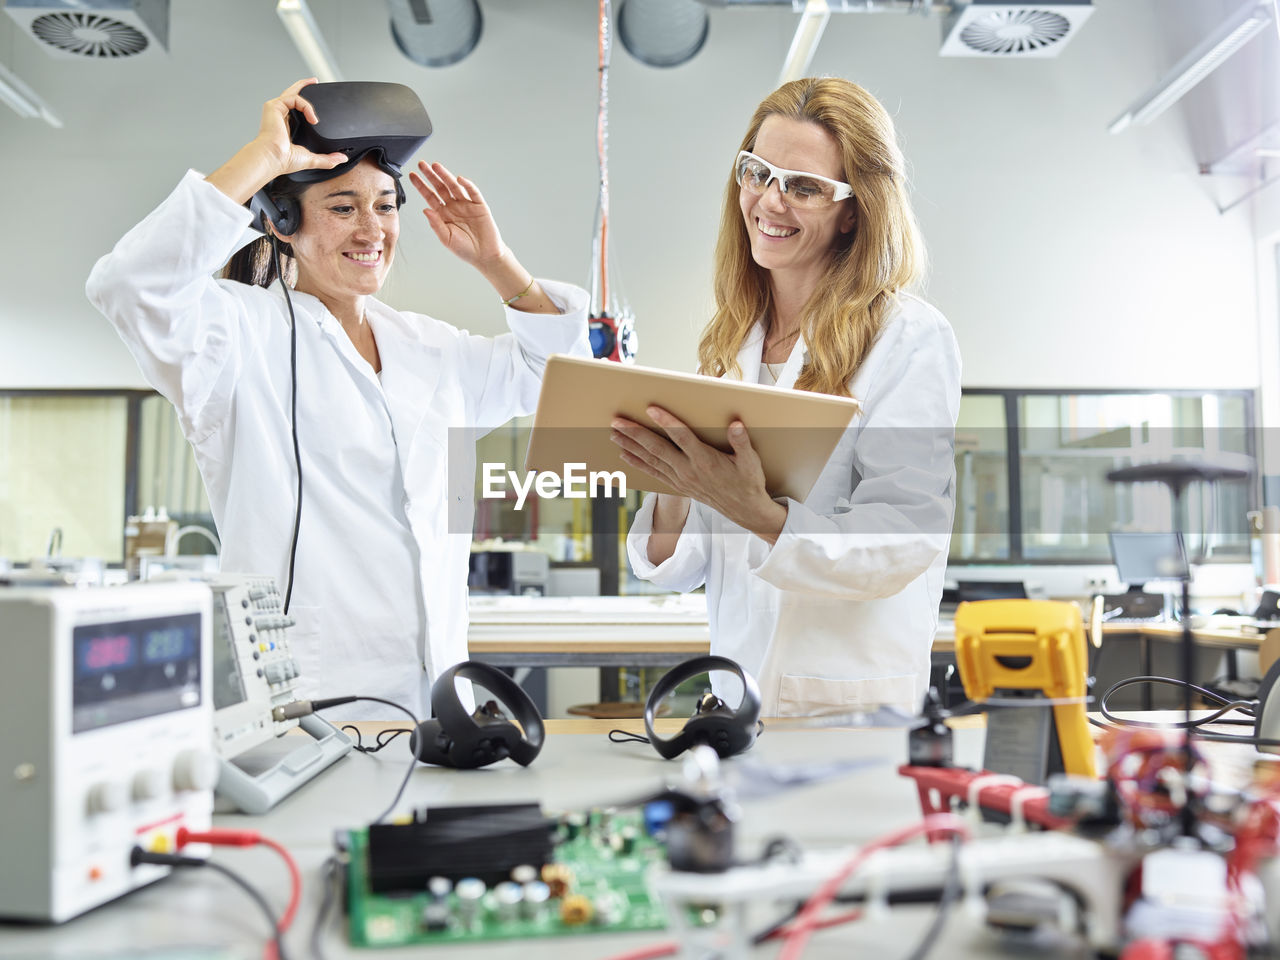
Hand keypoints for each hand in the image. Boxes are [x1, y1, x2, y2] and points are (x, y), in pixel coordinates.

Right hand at [253, 78, 347, 178]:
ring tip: (316, 101)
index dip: (305, 103)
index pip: (295, 108)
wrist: (273, 157)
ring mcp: (276, 109)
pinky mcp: (274, 106)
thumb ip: (327, 159)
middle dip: (303, 85)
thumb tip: (341, 159)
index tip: (316, 101)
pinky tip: (313, 119)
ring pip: (293, 93)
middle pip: (292, 94)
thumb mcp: (311, 158)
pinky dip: (306, 106)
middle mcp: (279, 115)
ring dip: (306, 91)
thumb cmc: (284, 160)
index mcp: (285, 126)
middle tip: (315, 81)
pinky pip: (294, 98)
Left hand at [409, 161, 506, 267]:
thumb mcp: (446, 239)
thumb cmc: (465, 249)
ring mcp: (466, 205)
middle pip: (440, 187)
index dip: (421, 186)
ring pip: (454, 186)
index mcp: (443, 214)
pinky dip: (467, 185)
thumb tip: (425, 209)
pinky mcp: (479, 206)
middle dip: (431, 176)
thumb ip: (436, 224)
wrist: (485, 256)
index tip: (412, 175)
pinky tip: (459, 179)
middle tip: (422, 164)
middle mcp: (453, 206)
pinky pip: (473, 192)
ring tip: (436, 166)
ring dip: (445, 175)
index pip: (430, 196)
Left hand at [611, 406, 787, 542]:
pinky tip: (625, 455)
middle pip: (657, 449)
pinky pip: (653, 473)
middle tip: (616, 421)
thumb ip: (742, 442)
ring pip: (651, 460)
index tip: (650, 409)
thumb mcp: (751, 462)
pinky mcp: (678, 486)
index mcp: (705, 461)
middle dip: (635, 434)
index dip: (666, 422)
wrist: (744, 511)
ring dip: (631, 446)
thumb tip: (736, 425)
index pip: (682, 437)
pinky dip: (638, 463)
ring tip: (613, 434)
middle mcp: (688, 470)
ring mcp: (681, 479)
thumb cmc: (748, 482)